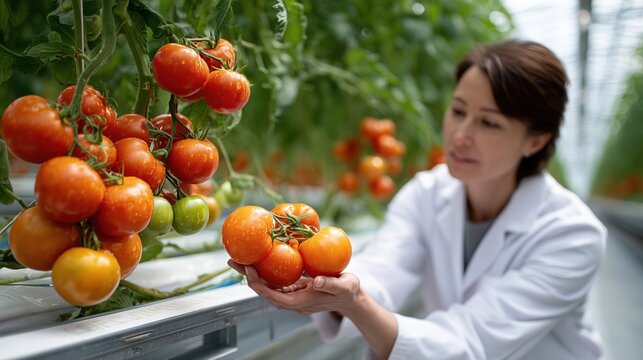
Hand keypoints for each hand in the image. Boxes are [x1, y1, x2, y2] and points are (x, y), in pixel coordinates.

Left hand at [227, 259, 359, 315]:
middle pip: (263, 290)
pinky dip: (265, 270)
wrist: (351, 297)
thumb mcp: (342, 286)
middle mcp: (291, 301)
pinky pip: (275, 280)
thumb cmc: (347, 291)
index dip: (258, 284)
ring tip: (239, 258)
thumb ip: (329, 284)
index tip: (249, 268)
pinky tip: (259, 258)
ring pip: (267, 285)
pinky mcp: (294, 288)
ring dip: (253, 272)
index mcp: (299, 302)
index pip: (272, 296)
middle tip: (232, 261)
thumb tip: (315, 281)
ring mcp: (292, 295)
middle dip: (248, 276)